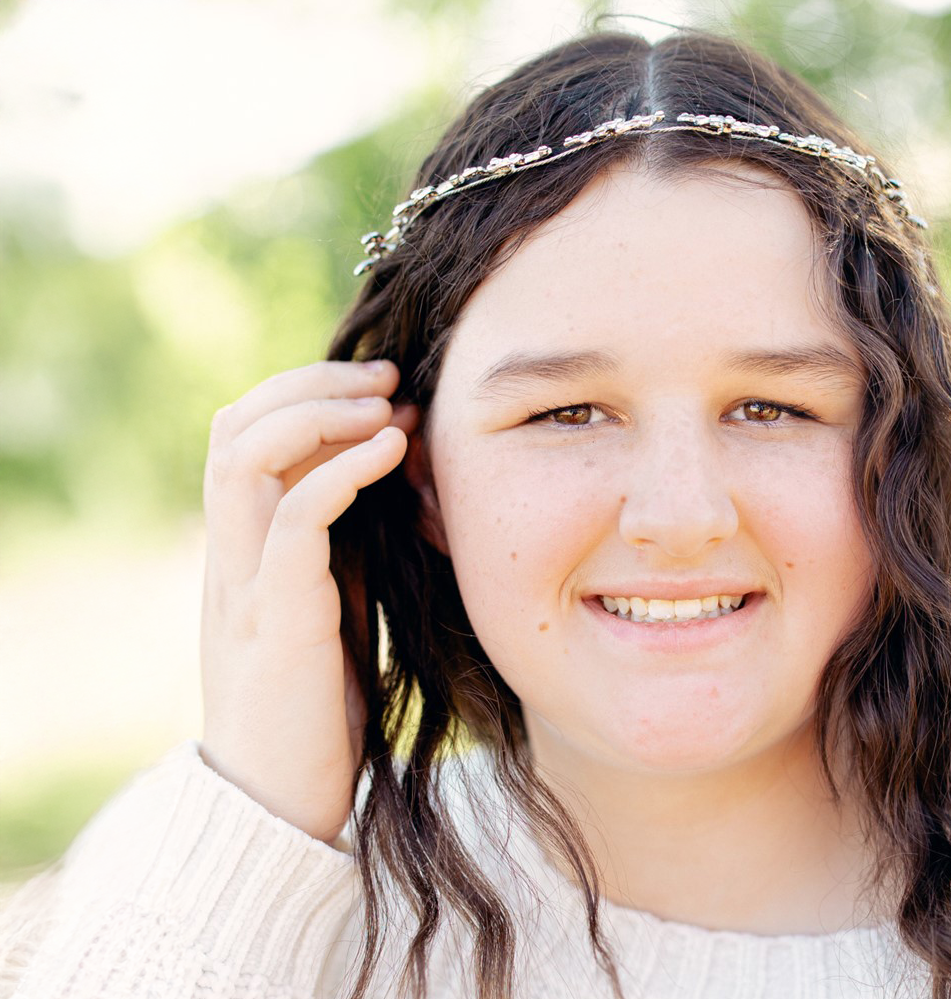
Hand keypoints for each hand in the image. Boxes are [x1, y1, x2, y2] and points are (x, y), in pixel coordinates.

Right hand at [198, 360, 412, 842]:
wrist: (282, 801)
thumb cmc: (316, 708)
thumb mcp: (333, 607)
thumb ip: (342, 549)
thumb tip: (392, 485)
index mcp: (243, 548)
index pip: (245, 436)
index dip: (304, 393)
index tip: (382, 387)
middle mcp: (232, 554)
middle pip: (233, 427)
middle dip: (309, 384)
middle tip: (385, 377)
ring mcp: (246, 582)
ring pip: (246, 456)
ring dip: (319, 413)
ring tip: (386, 403)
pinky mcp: (278, 617)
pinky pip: (294, 519)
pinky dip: (342, 470)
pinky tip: (391, 450)